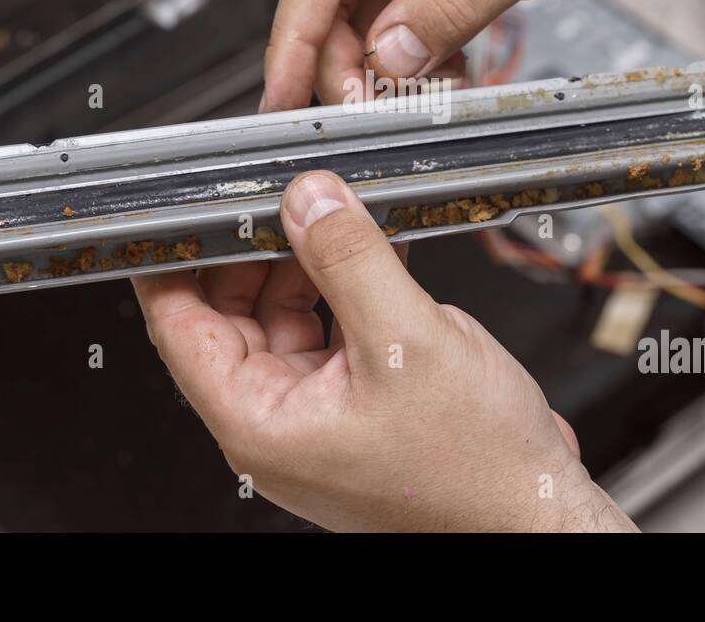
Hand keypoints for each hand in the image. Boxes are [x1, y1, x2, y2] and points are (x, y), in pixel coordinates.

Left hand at [134, 171, 635, 531]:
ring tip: (334, 215)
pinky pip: (331, 332)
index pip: (179, 328)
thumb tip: (308, 202)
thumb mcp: (406, 340)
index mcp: (261, 422)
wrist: (535, 511)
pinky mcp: (358, 405)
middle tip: (279, 194)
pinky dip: (345, 289)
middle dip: (255, 249)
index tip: (171, 212)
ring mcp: (319, 415)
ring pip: (285, 318)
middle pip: (232, 315)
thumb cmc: (475, 469)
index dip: (169, 262)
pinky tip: (371, 251)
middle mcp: (279, 422)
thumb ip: (349, 260)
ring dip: (307, 264)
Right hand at [261, 0, 636, 109]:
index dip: (294, 42)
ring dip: (378, 64)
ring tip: (434, 91)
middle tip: (384, 115)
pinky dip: (400, 51)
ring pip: (343, 12)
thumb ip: (457, 4)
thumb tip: (390, 58)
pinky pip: (374, 11)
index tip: (281, 101)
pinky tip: (439, 70)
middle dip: (345, 64)